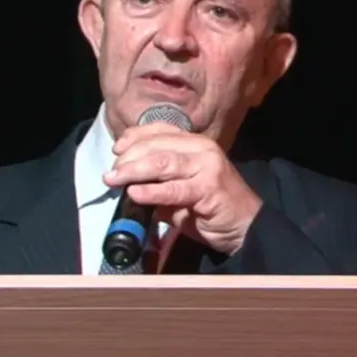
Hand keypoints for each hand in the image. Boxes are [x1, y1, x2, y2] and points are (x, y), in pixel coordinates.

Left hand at [103, 122, 262, 255]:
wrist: (247, 226)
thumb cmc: (211, 209)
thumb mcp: (179, 192)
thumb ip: (157, 184)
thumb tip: (126, 185)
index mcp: (194, 143)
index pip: (159, 130)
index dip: (134, 137)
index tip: (116, 149)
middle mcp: (201, 148)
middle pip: (156, 145)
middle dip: (128, 157)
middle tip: (110, 173)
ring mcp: (207, 166)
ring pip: (163, 161)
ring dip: (134, 170)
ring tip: (114, 179)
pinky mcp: (210, 187)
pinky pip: (174, 188)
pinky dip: (152, 191)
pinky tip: (135, 193)